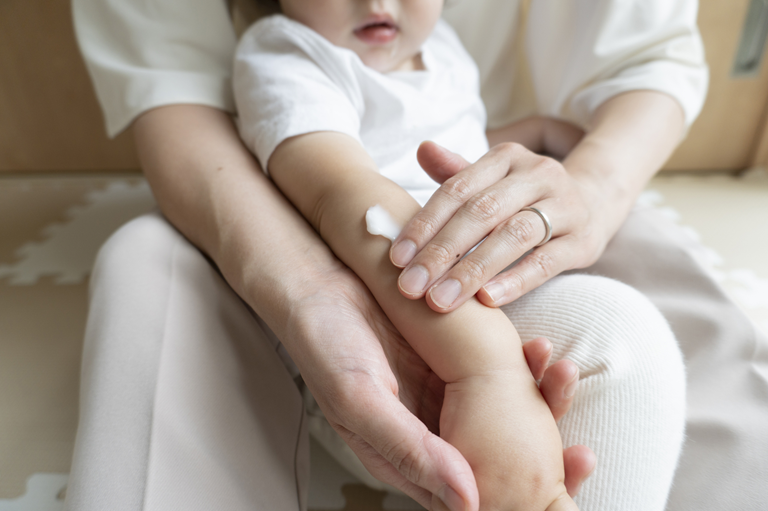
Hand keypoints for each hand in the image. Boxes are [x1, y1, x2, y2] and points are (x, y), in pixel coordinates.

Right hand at [285, 265, 594, 509]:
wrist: (319, 285)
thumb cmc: (327, 348)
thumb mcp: (360, 402)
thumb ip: (411, 449)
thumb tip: (470, 501)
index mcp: (408, 458)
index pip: (470, 498)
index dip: (518, 502)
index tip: (563, 489)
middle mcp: (432, 431)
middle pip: (496, 460)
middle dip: (545, 460)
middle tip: (583, 455)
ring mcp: (444, 396)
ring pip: (504, 415)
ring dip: (540, 403)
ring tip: (562, 377)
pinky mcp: (452, 362)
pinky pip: (497, 373)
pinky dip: (523, 366)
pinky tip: (539, 350)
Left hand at [390, 140, 609, 311]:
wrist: (593, 201)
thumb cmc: (523, 197)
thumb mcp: (491, 180)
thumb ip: (455, 173)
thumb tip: (422, 149)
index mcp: (506, 157)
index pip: (458, 189)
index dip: (425, 223)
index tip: (397, 258)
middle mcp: (537, 175)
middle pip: (482, 212)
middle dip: (442, 252)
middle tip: (411, 287)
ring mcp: (565, 206)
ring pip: (513, 236)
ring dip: (472, 270)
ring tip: (440, 300)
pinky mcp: (584, 240)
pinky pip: (548, 261)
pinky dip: (516, 280)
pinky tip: (487, 301)